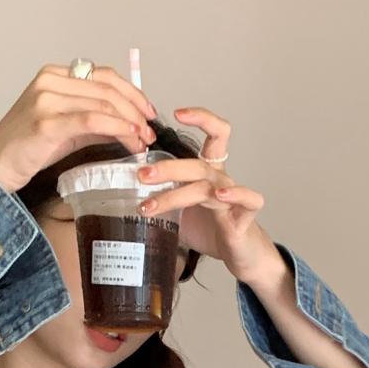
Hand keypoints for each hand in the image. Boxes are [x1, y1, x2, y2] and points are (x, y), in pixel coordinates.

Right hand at [0, 63, 158, 195]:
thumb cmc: (27, 149)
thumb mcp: (64, 127)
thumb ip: (93, 120)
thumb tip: (128, 125)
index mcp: (53, 75)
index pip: (103, 76)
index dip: (132, 92)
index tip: (148, 112)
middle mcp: (49, 81)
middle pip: (107, 88)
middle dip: (136, 110)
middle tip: (151, 131)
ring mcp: (46, 100)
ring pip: (103, 104)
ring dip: (130, 123)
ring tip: (143, 141)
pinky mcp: (46, 123)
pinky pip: (92, 121)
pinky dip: (117, 129)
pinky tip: (130, 139)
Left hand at [137, 107, 279, 284]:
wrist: (240, 255)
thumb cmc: (211, 231)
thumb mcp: (179, 213)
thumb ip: (159, 201)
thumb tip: (121, 198)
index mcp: (208, 173)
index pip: (213, 134)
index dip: (200, 117)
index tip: (176, 113)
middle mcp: (221, 179)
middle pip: (197, 164)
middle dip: (167, 168)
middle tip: (140, 175)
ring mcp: (234, 197)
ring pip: (207, 185)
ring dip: (175, 194)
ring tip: (149, 206)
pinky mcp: (245, 215)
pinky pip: (247, 199)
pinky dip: (236, 193)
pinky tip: (220, 194)